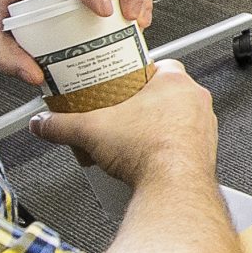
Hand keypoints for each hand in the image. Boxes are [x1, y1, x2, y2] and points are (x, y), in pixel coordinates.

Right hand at [30, 59, 218, 186]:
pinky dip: (169, 148)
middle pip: (166, 93)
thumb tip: (45, 123)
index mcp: (174, 81)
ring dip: (157, 127)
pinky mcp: (206, 151)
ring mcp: (205, 126)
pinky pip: (186, 142)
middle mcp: (195, 100)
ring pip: (178, 118)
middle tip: (122, 115)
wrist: (174, 188)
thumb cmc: (149, 152)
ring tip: (132, 139)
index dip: (136, 74)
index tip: (121, 84)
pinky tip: (148, 158)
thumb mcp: (91, 130)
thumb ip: (62, 124)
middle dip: (143, 104)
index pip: (157, 65)